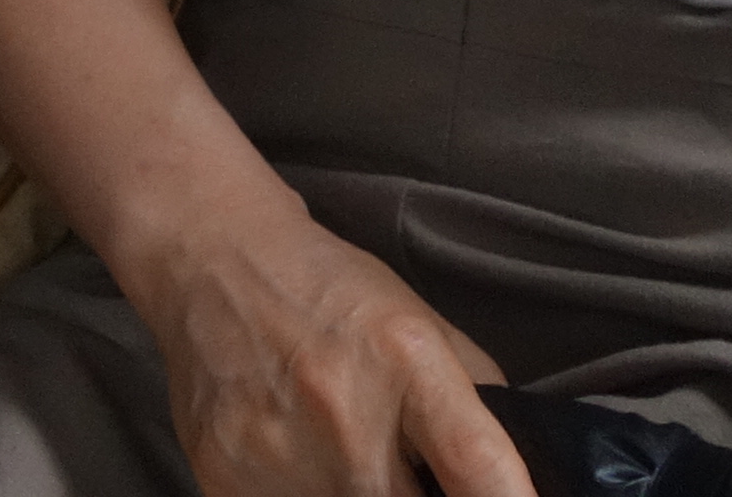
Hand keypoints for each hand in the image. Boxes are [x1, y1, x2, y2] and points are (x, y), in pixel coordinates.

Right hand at [120, 199, 540, 496]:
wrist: (212, 258)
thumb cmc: (329, 289)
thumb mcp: (423, 325)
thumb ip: (476, 404)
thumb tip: (519, 479)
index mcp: (408, 363)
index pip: (479, 466)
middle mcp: (345, 414)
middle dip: (418, 494)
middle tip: (403, 468)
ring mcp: (281, 456)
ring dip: (361, 496)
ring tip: (347, 457)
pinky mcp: (226, 482)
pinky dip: (304, 495)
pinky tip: (300, 466)